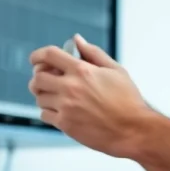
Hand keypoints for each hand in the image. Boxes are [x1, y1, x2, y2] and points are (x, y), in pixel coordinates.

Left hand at [28, 34, 152, 156]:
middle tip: (45, 80)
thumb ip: (94, 53)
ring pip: (39, 97)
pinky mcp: (66, 124)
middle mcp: (71, 87)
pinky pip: (44, 115)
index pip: (49, 55)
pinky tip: (60, 111)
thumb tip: (77, 40)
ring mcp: (66, 107)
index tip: (35, 59)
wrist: (133, 130)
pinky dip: (48, 112)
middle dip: (39, 77)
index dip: (38, 55)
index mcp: (83, 70)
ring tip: (56, 97)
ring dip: (44, 95)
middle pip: (38, 77)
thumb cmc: (128, 101)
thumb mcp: (116, 70)